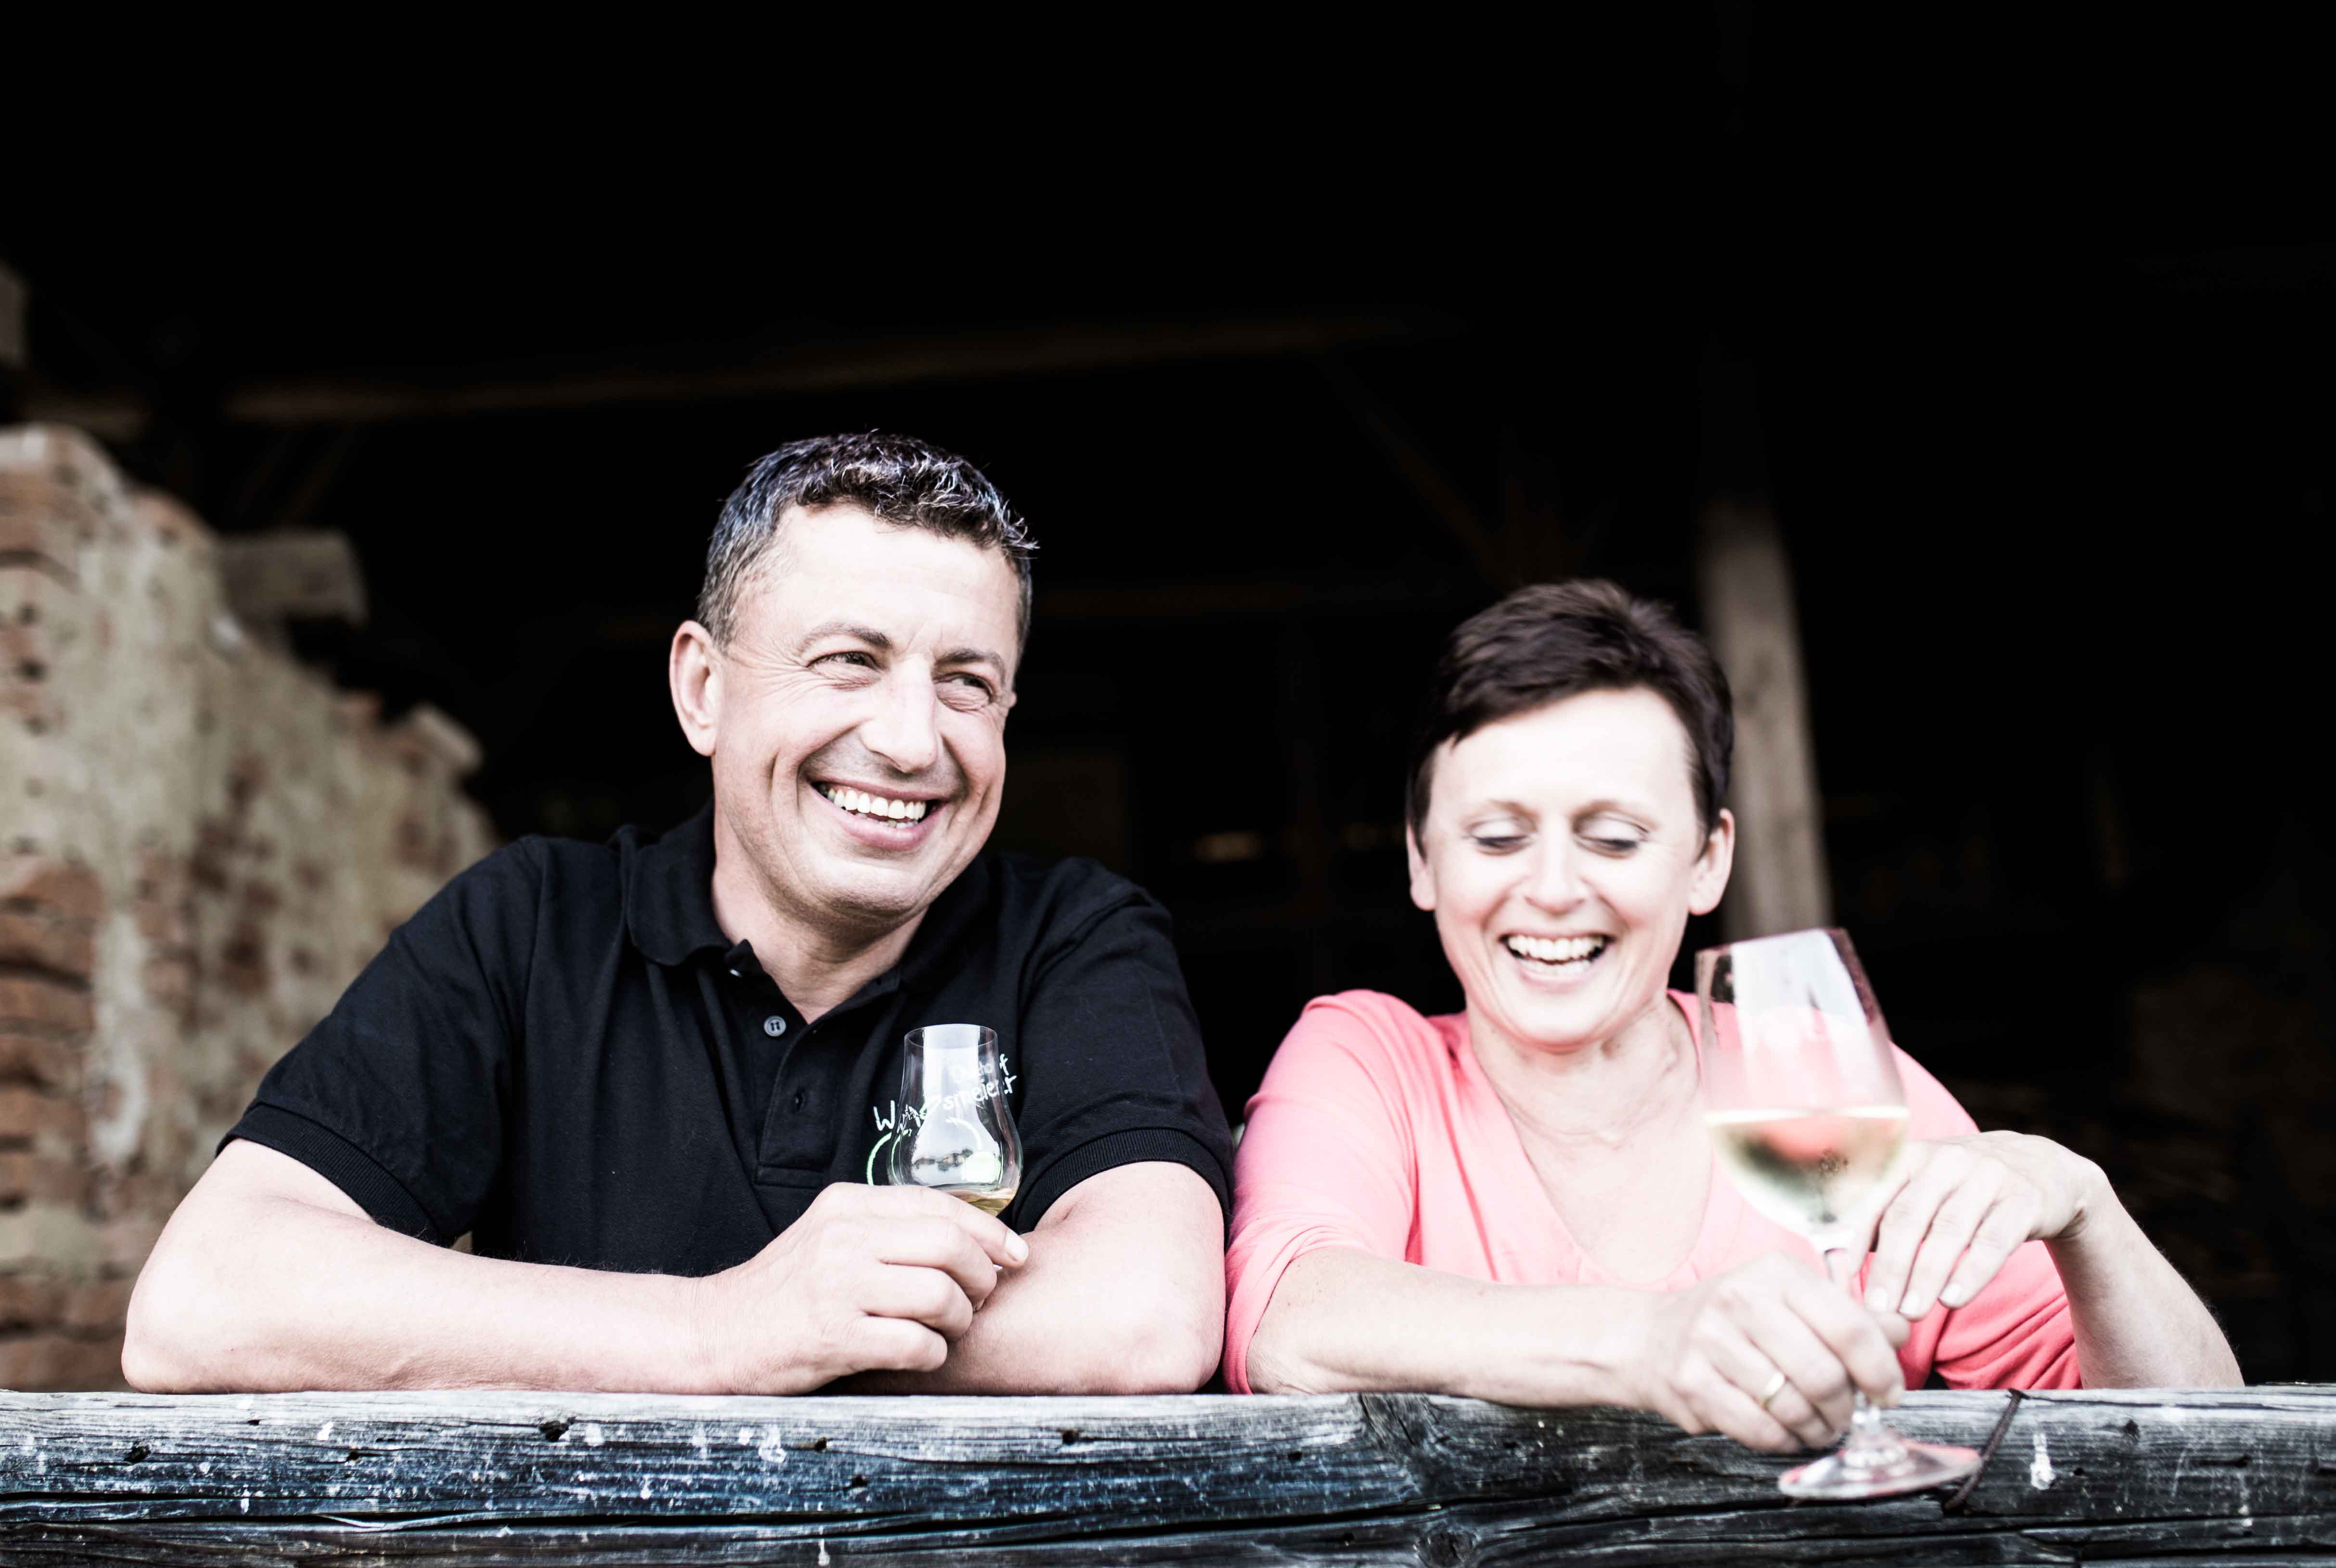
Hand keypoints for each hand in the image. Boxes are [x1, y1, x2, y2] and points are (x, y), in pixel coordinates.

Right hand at [693, 1183, 1028, 1391]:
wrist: (716, 1335)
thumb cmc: (785, 1292)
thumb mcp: (830, 1237)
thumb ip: (887, 1229)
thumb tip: (971, 1240)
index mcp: (847, 1205)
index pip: (938, 1205)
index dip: (989, 1230)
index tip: (1015, 1253)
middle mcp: (843, 1239)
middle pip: (949, 1246)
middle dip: (982, 1275)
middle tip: (981, 1297)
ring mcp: (838, 1287)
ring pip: (939, 1295)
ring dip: (959, 1320)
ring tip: (948, 1330)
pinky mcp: (834, 1337)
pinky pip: (915, 1344)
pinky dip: (932, 1354)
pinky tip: (921, 1355)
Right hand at [1630, 1251, 1911, 1452]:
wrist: (1649, 1338)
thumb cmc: (1735, 1321)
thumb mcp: (1790, 1301)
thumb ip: (1848, 1316)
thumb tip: (1900, 1330)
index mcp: (1775, 1273)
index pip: (1849, 1325)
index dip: (1880, 1368)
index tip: (1889, 1392)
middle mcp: (1740, 1298)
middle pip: (1824, 1373)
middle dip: (1846, 1407)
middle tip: (1847, 1414)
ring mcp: (1710, 1340)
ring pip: (1793, 1406)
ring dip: (1817, 1428)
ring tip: (1817, 1425)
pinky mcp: (1691, 1382)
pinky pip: (1760, 1430)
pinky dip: (1784, 1441)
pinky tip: (1786, 1432)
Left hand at [1862, 1132, 2105, 1320]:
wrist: (2043, 1168)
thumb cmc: (1965, 1188)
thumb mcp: (1924, 1187)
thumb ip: (1887, 1214)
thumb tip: (1842, 1258)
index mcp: (1912, 1156)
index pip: (1875, 1197)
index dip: (1855, 1238)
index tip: (1843, 1278)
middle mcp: (1947, 1160)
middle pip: (1908, 1216)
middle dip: (1889, 1266)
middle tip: (1877, 1308)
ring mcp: (1987, 1176)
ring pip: (1949, 1230)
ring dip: (1925, 1276)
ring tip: (1910, 1312)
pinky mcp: (2024, 1199)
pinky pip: (1994, 1239)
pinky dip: (1971, 1272)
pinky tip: (1952, 1298)